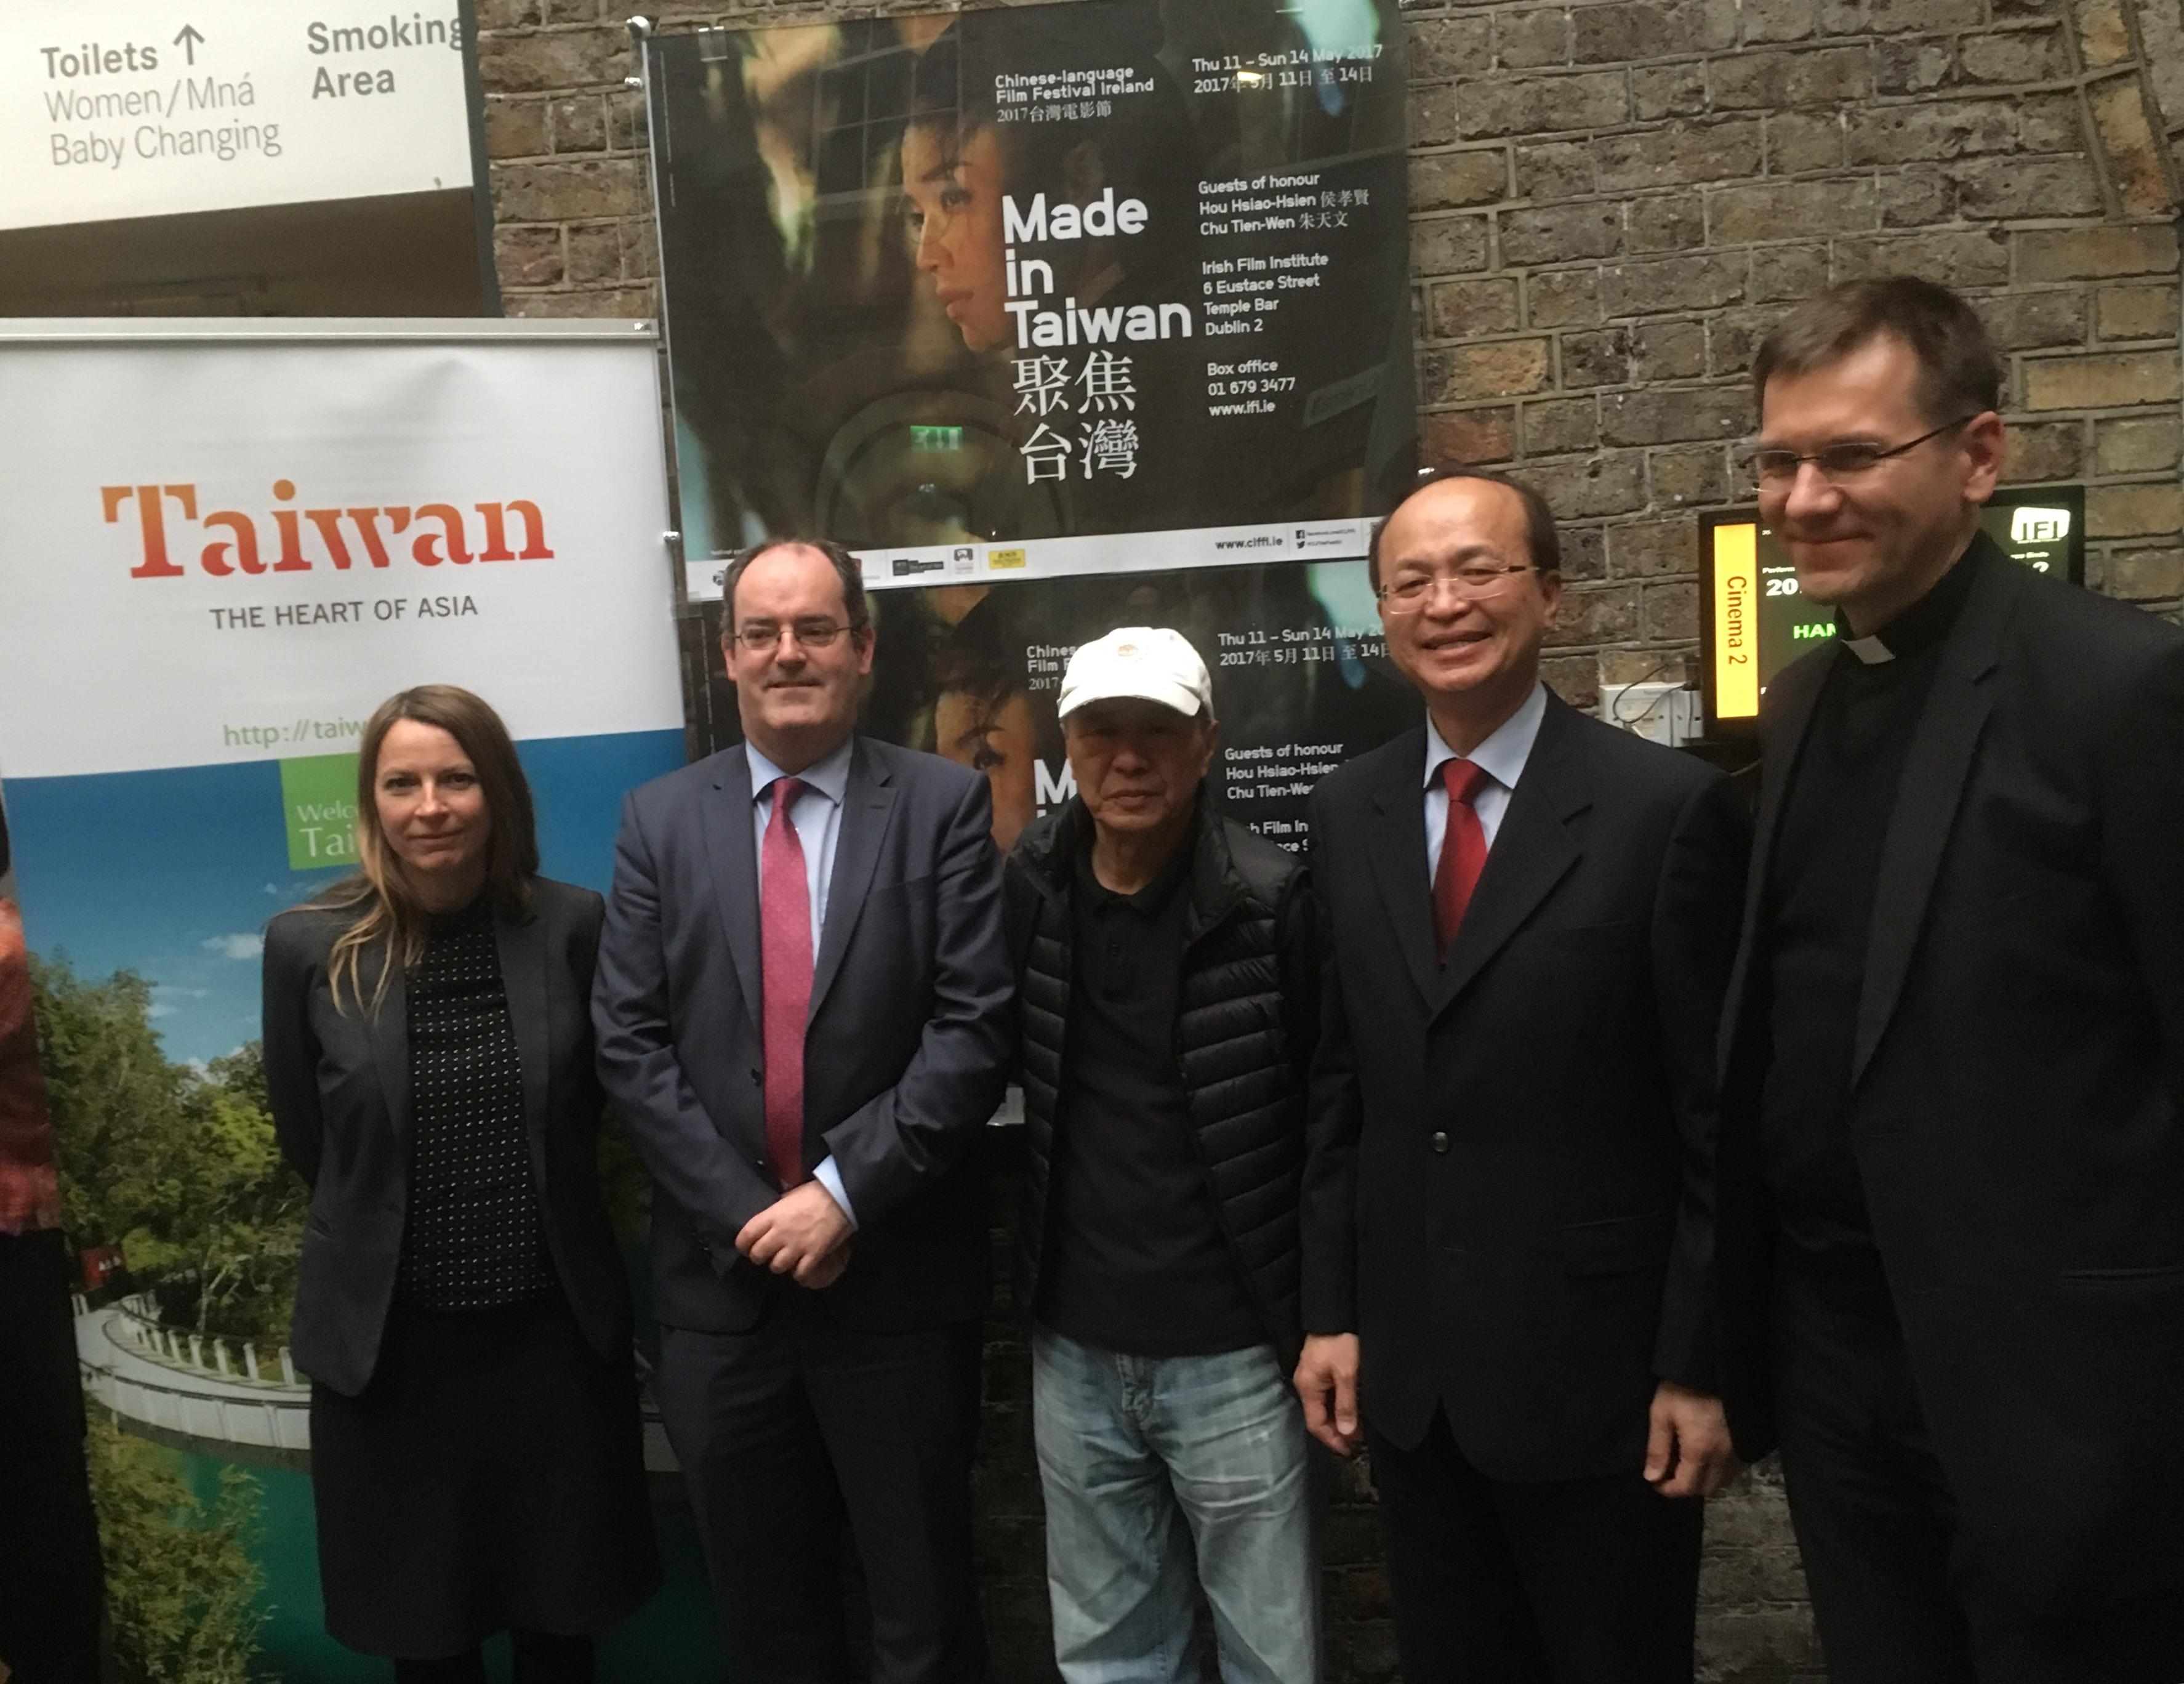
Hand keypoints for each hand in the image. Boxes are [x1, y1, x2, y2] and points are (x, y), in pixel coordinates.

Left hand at [736, 1180, 852, 1286]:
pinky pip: (799, 1273)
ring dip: (780, 1265)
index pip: (745, 1236)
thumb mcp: (787, 1197)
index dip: (743, 1245)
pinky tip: (802, 1267)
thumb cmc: (813, 1193)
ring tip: (787, 1260)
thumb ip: (775, 1212)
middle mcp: (780, 1233)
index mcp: (771, 1216)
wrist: (841, 1196)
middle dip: (760, 1257)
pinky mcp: (813, 1255)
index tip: (747, 1247)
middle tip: (768, 1254)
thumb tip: (767, 1221)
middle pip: (758, 1255)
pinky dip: (799, 1273)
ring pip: (776, 1266)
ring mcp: (796, 1245)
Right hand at [1294, 1333, 1361, 1455]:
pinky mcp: (1320, 1367)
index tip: (1350, 1451)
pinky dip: (1339, 1405)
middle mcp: (1306, 1383)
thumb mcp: (1347, 1374)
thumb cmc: (1341, 1341)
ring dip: (1339, 1418)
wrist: (1336, 1311)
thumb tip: (1346, 1432)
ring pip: (1324, 1405)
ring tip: (1359, 1427)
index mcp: (1308, 1387)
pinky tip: (1353, 1407)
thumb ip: (1345, 1405)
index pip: (1315, 1424)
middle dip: (1337, 1431)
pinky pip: (1327, 1394)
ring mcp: (1312, 1375)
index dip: (1332, 1440)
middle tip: (1358, 1441)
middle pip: (1318, 1416)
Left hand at [1644, 1380, 1740, 1498]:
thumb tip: (1652, 1478)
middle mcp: (1723, 1457)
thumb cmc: (1684, 1387)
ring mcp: (1738, 1451)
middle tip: (1669, 1472)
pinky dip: (1719, 1470)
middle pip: (1706, 1489)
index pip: (1686, 1487)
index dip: (1668, 1489)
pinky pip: (1733, 1468)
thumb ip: (1657, 1449)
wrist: (1716, 1364)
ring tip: (1686, 1463)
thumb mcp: (1662, 1413)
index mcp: (1700, 1451)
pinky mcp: (1745, 1442)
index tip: (1654, 1481)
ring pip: (1723, 1481)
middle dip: (1686, 1487)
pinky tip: (1705, 1454)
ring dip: (1704, 1480)